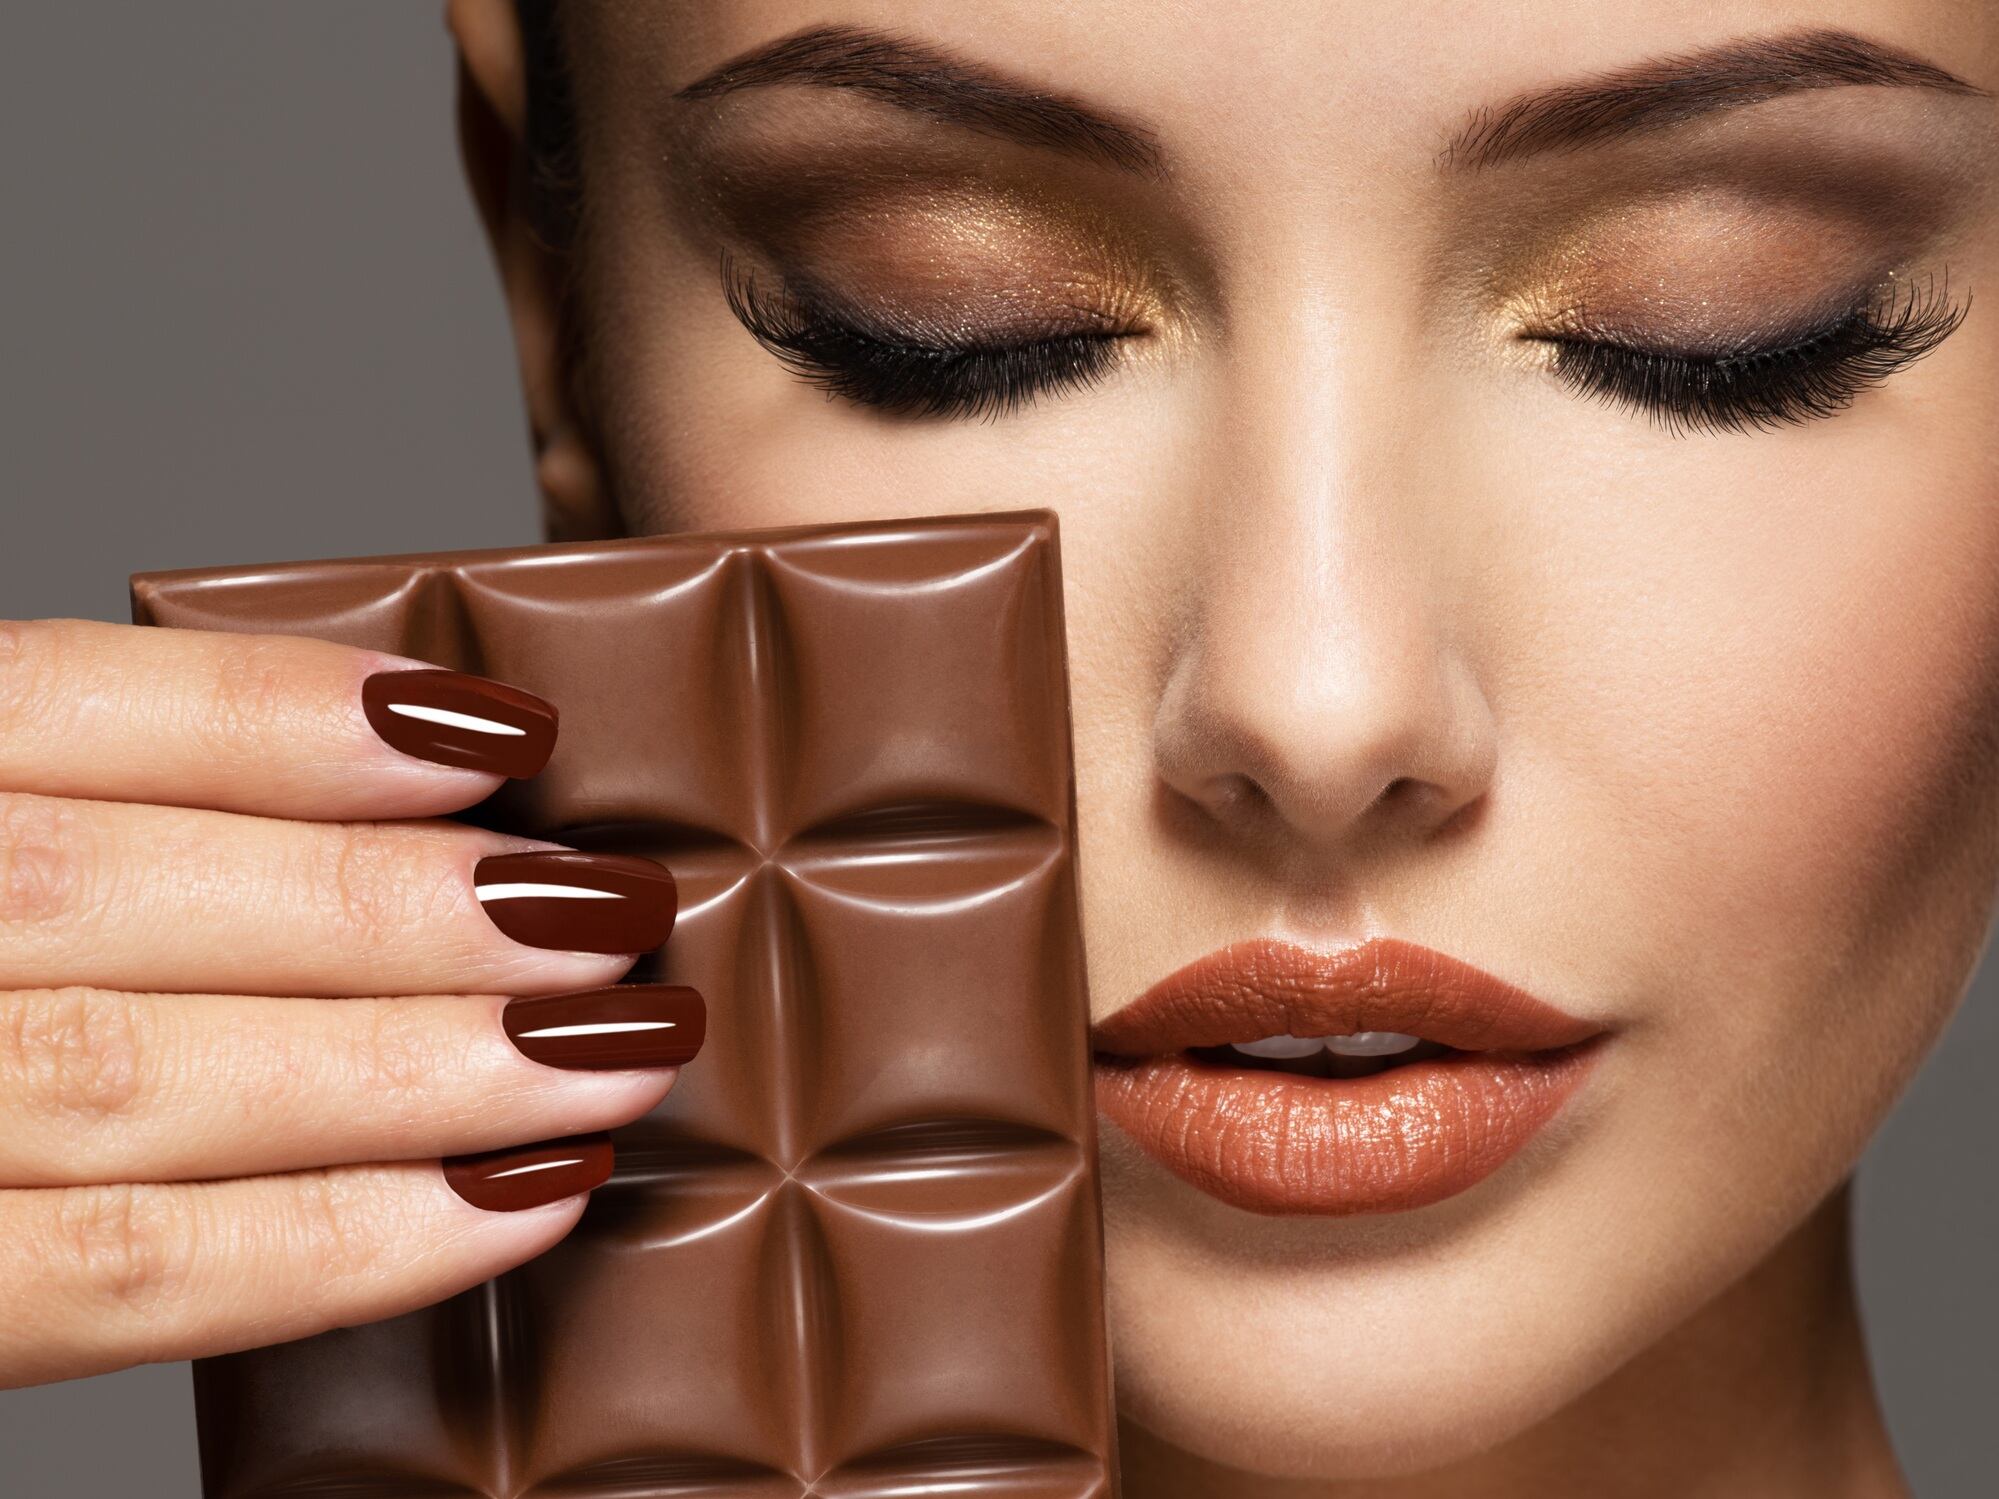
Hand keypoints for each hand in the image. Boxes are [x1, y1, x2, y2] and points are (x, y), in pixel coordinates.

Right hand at [0, 619, 702, 1388]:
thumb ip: (70, 828)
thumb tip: (388, 781)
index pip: (41, 711)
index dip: (276, 719)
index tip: (497, 725)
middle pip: (110, 894)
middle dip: (398, 904)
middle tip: (618, 902)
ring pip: (136, 1079)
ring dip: (417, 1063)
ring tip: (624, 1041)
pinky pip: (116, 1279)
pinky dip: (339, 1242)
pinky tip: (519, 1198)